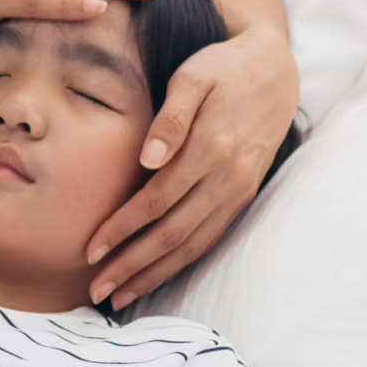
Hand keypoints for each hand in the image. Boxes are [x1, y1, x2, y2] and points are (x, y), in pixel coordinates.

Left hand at [85, 24, 299, 307]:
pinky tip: (156, 276)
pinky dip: (181, 263)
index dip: (121, 230)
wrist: (276, 71)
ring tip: (120, 297)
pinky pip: (210, 239)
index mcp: (209, 149)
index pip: (156, 202)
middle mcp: (227, 178)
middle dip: (131, 266)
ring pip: (193, 245)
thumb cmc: (223, 69)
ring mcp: (238, 191)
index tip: (90, 251)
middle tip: (96, 290)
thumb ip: (170, 118)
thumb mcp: (194, 77)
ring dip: (154, 274)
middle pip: (172, 234)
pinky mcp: (242, 196)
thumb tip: (148, 159)